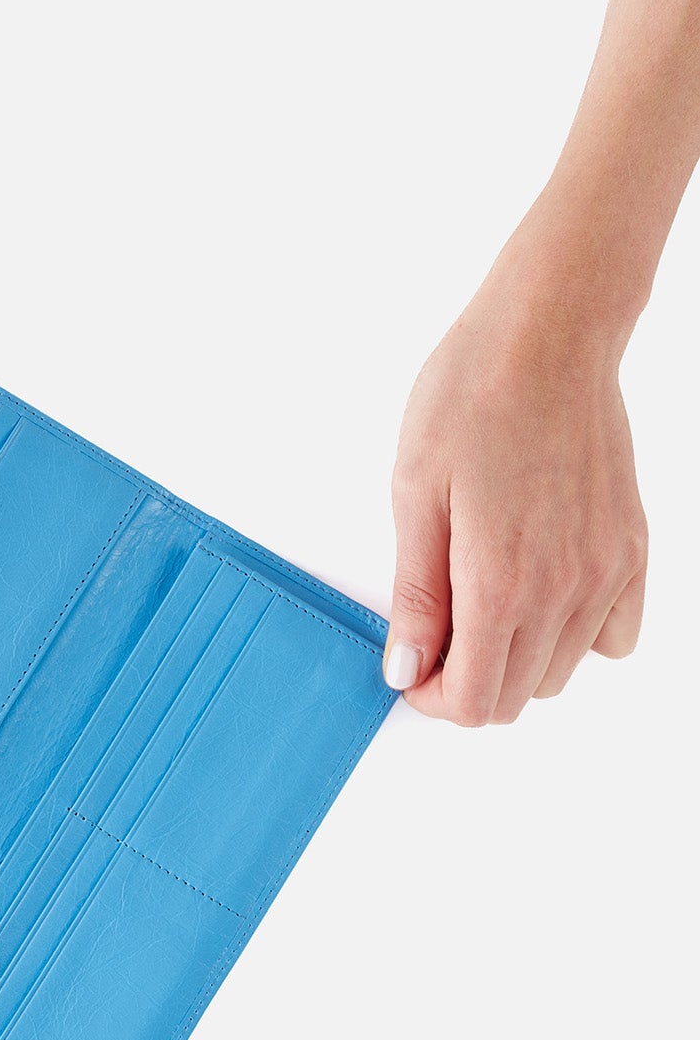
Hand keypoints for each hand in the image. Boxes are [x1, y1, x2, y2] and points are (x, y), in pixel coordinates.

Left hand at [384, 262, 647, 724]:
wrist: (546, 339)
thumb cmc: (471, 401)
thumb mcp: (413, 498)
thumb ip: (416, 596)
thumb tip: (406, 670)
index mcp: (501, 584)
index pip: (474, 701)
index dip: (431, 699)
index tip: (411, 669)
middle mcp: (564, 590)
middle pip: (516, 697)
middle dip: (467, 682)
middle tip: (436, 632)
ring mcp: (607, 573)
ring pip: (562, 673)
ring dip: (515, 660)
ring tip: (479, 601)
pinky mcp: (632, 550)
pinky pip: (613, 635)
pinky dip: (574, 635)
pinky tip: (538, 594)